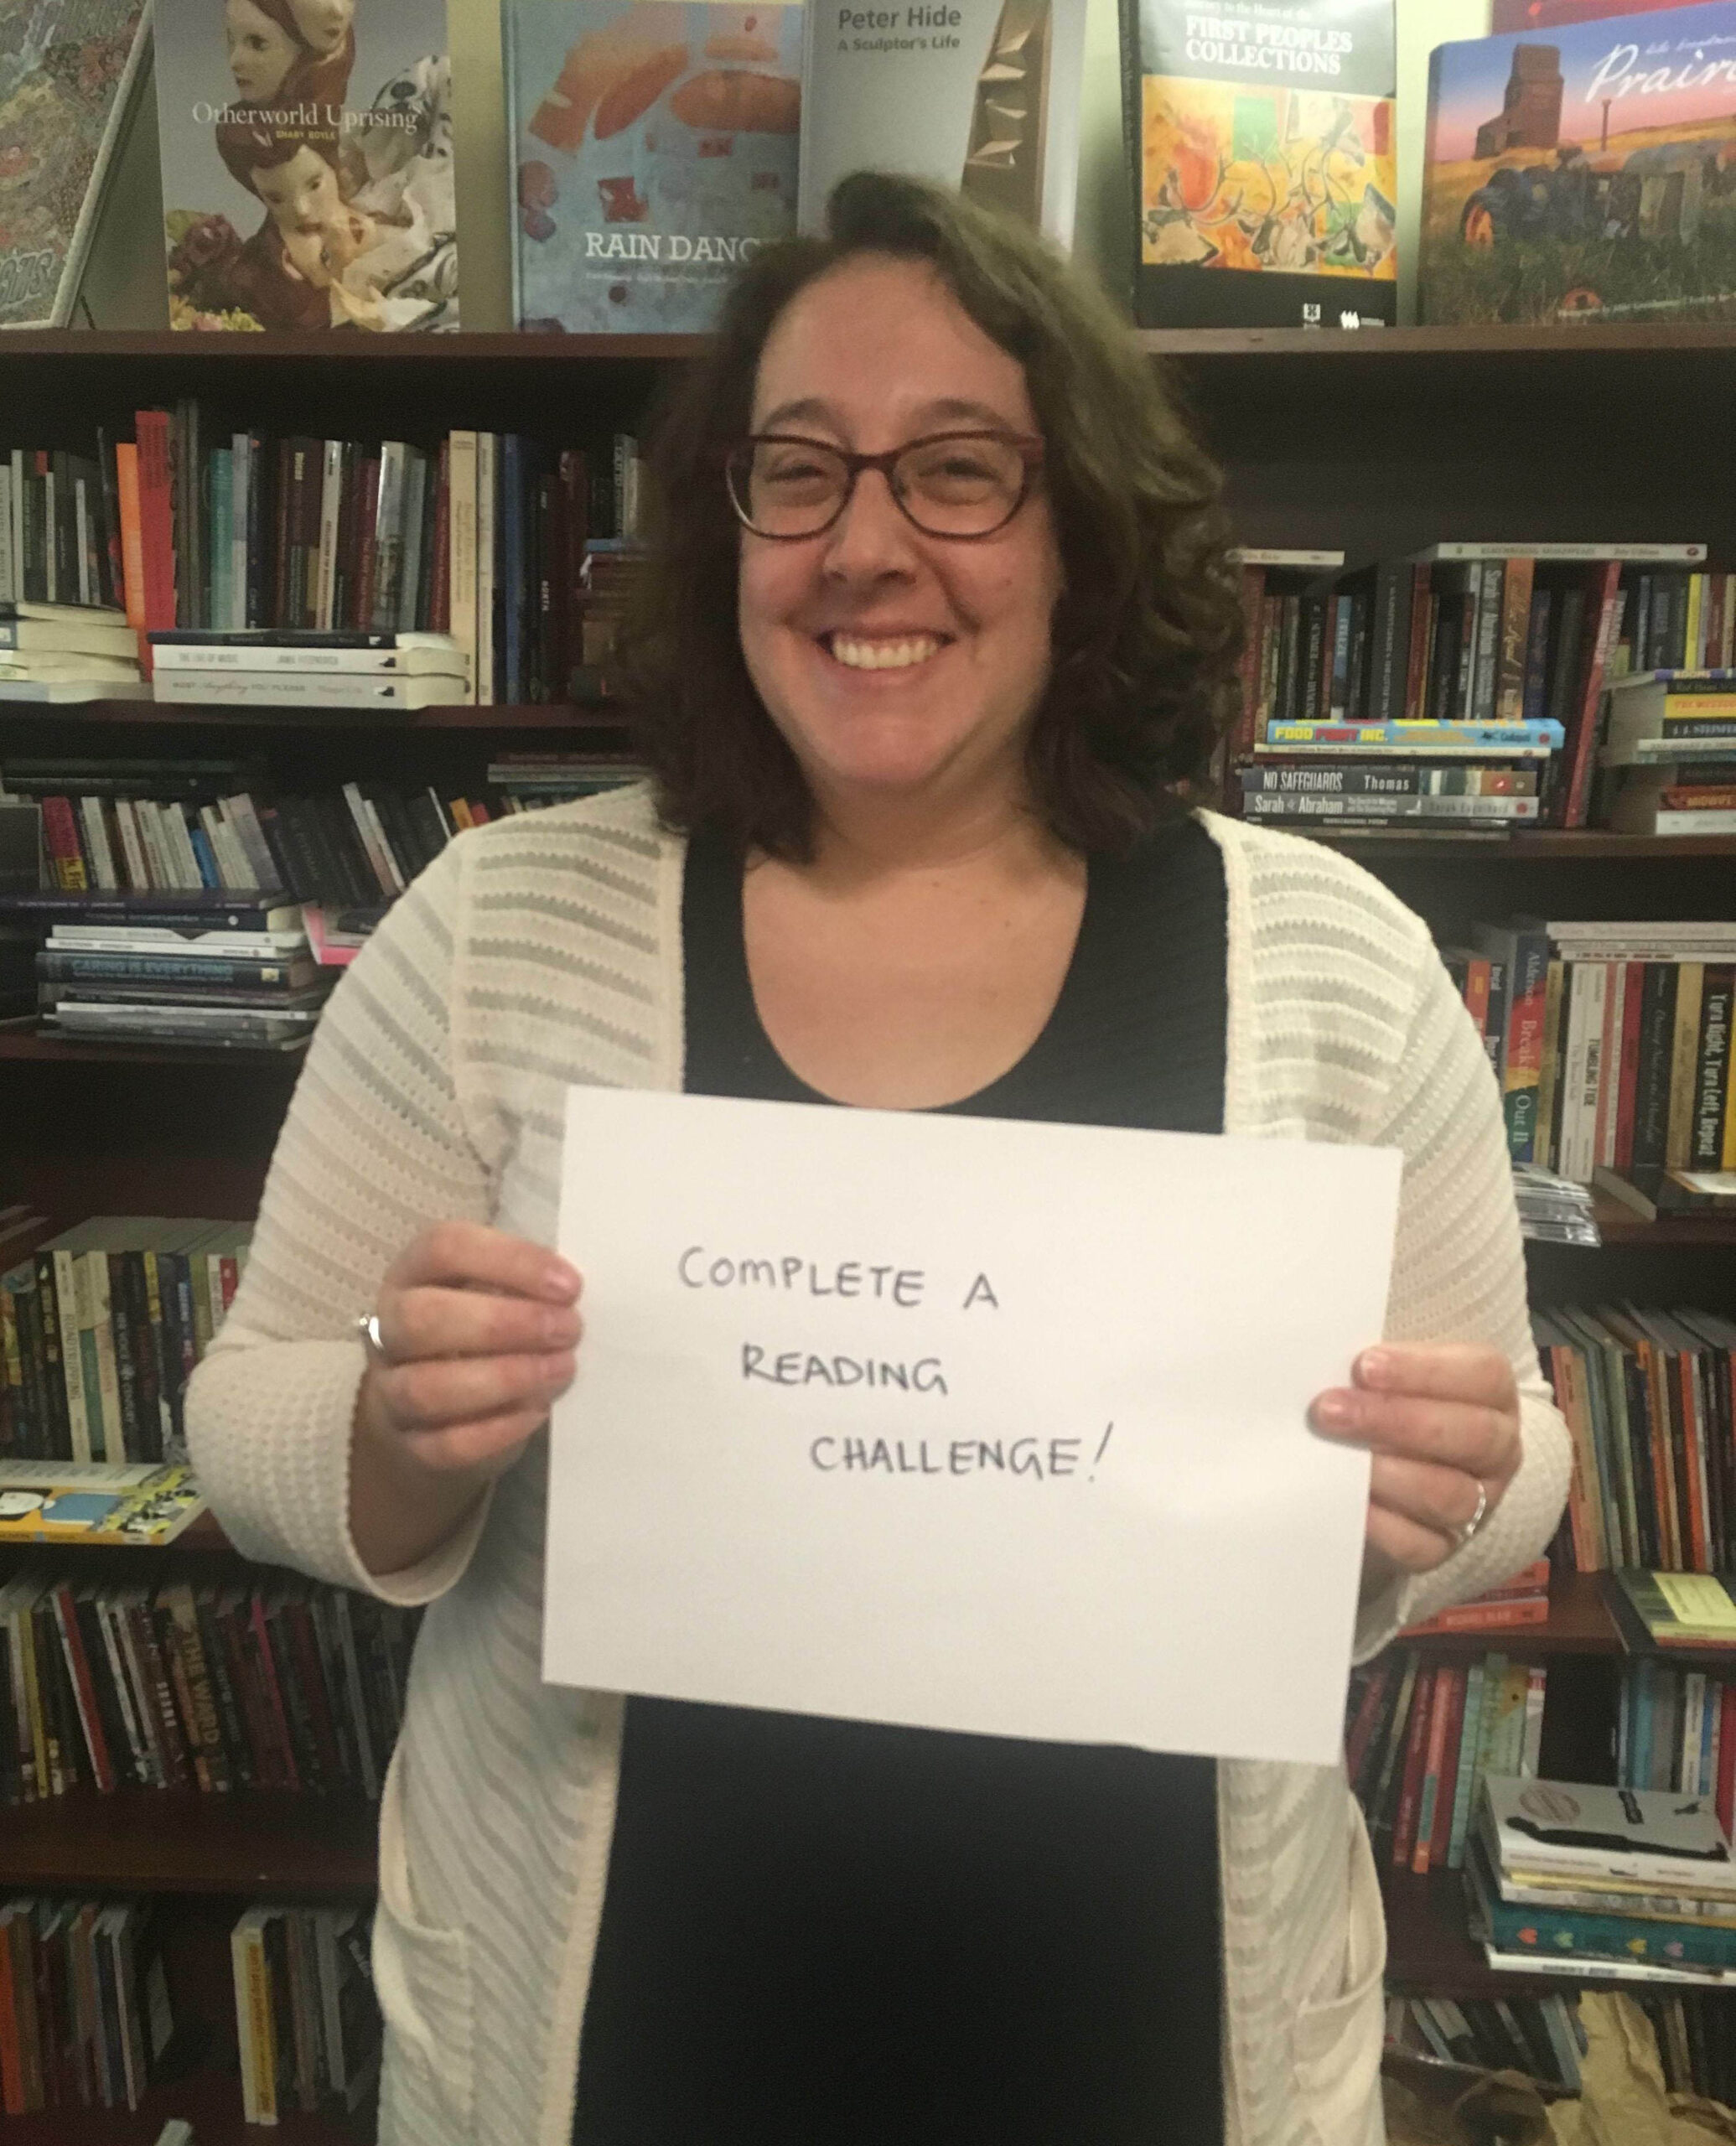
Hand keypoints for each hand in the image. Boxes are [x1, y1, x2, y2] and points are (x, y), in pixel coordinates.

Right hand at [356, 1221, 581, 1491]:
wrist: (436, 1412)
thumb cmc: (480, 1332)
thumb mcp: (495, 1292)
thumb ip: (527, 1286)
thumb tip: (574, 1294)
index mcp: (413, 1273)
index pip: (444, 1248)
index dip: (510, 1261)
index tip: (569, 1286)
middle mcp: (389, 1327)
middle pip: (423, 1318)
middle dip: (504, 1324)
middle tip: (567, 1330)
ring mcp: (391, 1390)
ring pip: (427, 1387)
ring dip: (505, 1378)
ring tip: (560, 1370)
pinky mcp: (412, 1445)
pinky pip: (447, 1444)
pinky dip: (499, 1429)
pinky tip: (538, 1410)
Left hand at [1308, 1343, 1521, 1589]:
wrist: (1401, 1458)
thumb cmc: (1394, 1396)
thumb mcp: (1397, 1369)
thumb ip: (1378, 1362)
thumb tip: (1328, 1355)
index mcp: (1493, 1393)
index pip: (1482, 1375)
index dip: (1424, 1370)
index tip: (1364, 1365)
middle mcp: (1497, 1449)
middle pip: (1468, 1435)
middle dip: (1394, 1420)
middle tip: (1330, 1410)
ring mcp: (1479, 1503)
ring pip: (1449, 1495)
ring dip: (1387, 1473)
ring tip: (1335, 1456)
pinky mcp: (1445, 1546)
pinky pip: (1421, 1545)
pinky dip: (1382, 1525)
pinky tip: (1350, 1502)